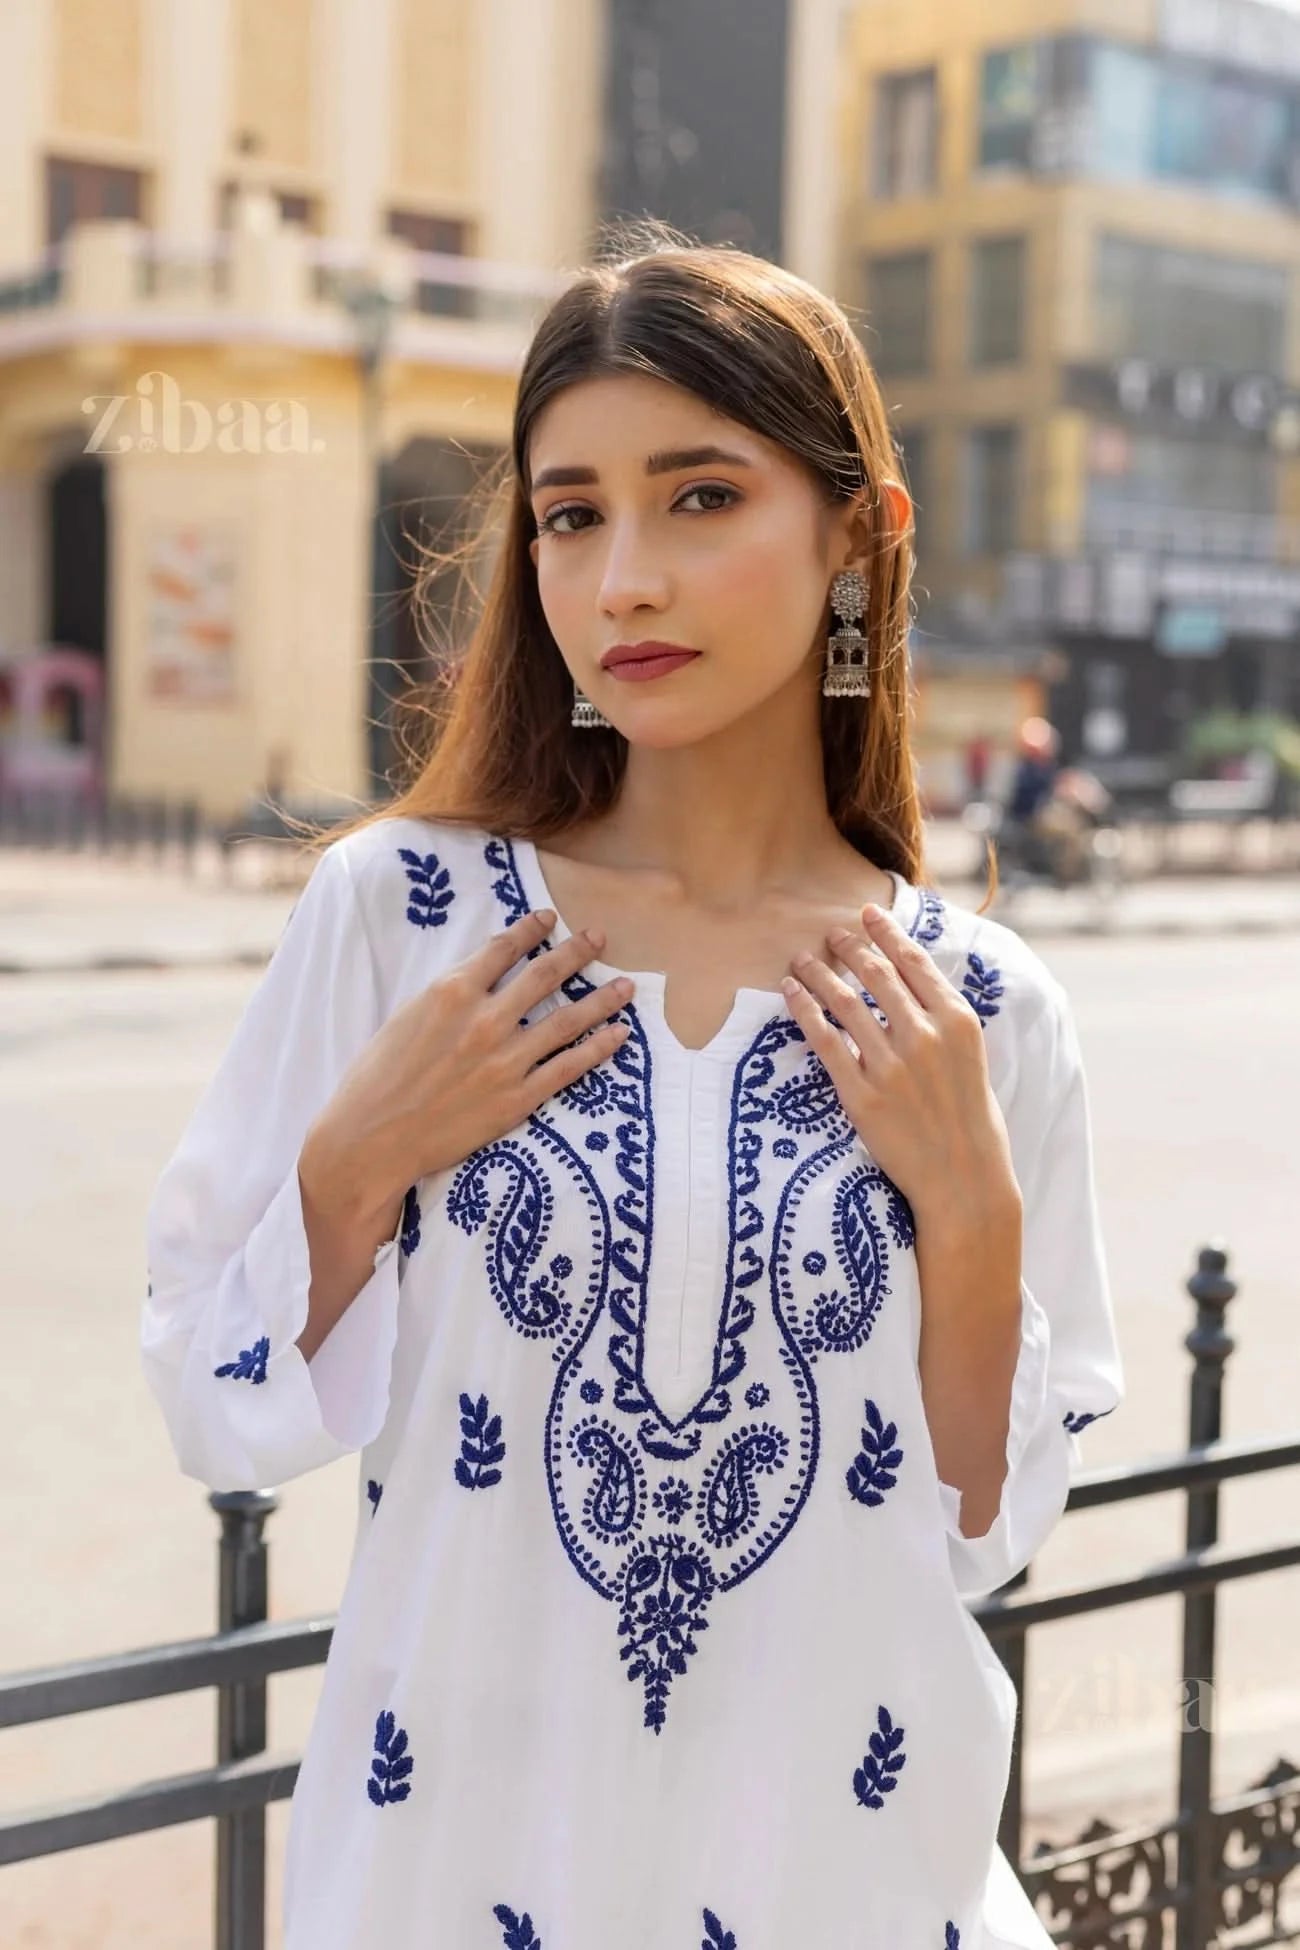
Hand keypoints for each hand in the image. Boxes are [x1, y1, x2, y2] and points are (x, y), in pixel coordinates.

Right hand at [301, 908, 633, 1219]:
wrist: (371, 1139)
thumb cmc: (378, 1078)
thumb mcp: (407, 1017)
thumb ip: (449, 996)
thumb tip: (481, 978)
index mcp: (451, 991)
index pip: (503, 949)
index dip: (531, 929)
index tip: (549, 919)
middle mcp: (484, 1019)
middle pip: (544, 975)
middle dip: (576, 952)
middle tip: (599, 938)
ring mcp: (505, 1059)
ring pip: (567, 1019)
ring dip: (602, 998)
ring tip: (626, 985)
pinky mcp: (518, 1098)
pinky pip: (569, 1066)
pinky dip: (598, 1048)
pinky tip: (619, 1035)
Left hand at [779, 902, 1017, 1225]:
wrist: (963, 1178)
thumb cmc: (972, 1121)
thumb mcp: (972, 1058)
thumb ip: (944, 1020)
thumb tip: (915, 986)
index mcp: (958, 1022)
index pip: (914, 962)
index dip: (886, 933)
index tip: (867, 914)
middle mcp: (924, 1035)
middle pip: (876, 975)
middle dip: (849, 947)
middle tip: (830, 934)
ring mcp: (891, 1064)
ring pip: (845, 1002)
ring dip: (819, 973)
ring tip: (801, 959)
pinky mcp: (861, 1094)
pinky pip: (825, 1040)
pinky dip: (804, 1010)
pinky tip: (790, 992)